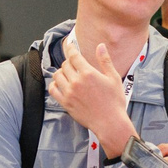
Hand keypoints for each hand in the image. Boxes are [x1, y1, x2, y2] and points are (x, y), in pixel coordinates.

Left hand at [50, 36, 136, 158]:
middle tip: (75, 64)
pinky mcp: (65, 103)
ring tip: (68, 74)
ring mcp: (69, 93)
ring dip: (62, 72)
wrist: (110, 122)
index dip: (70, 48)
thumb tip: (100, 46)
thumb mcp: (114, 78)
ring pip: (57, 76)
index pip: (74, 56)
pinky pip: (53, 90)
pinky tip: (61, 84)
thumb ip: (105, 61)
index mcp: (88, 73)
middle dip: (70, 62)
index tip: (70, 45)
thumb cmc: (114, 101)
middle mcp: (76, 82)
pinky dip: (54, 84)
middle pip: (65, 65)